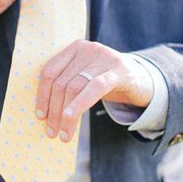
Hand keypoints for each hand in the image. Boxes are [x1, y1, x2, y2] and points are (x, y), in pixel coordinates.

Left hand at [35, 40, 153, 141]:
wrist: (142, 78)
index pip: (50, 72)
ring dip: (65, 114)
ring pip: (75, 87)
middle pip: (62, 82)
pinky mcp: (119, 70)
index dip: (42, 95)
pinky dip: (79, 104)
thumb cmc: (107, 81)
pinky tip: (71, 118)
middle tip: (51, 132)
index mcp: (76, 47)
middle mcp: (89, 48)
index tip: (40, 116)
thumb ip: (68, 84)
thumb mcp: (86, 77)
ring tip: (63, 134)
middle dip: (54, 110)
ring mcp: (105, 57)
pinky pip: (95, 88)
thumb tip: (44, 112)